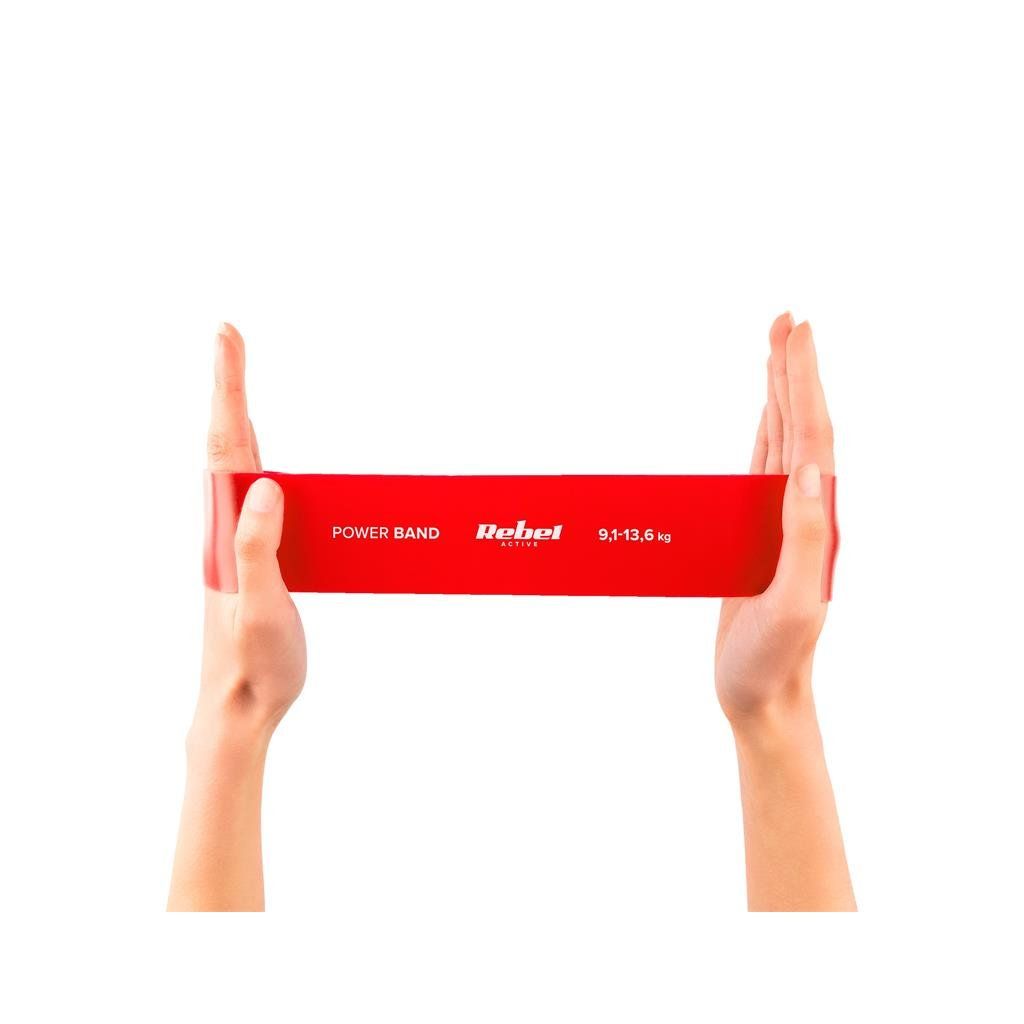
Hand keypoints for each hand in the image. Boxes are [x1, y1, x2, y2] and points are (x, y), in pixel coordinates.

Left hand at [193, 323, 305, 749]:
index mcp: (228, 531)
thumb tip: (264, 483)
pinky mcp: (260, 557)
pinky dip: (263, 461)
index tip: (226, 338)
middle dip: (228, 386)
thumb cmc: (252, 663)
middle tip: (228, 338)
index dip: (228, 389)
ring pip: (242, 465)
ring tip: (235, 378)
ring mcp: (242, 541)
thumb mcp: (258, 607)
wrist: (242, 707)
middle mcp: (229, 527)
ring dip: (239, 418)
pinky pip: (264, 497)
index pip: (225, 446)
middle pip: (229, 442)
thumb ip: (257, 547)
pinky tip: (271, 462)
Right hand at [715, 313, 833, 729]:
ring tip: (772, 352)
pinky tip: (759, 417)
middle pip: (799, 426)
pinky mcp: (751, 536)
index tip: (796, 333)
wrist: (761, 695)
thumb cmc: (777, 659)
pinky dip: (759, 434)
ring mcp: (776, 522)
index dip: (803, 383)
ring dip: (777, 394)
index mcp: (815, 521)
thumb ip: (804, 539)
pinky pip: (756, 472)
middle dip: (792, 371)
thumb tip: (806, 471)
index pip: (811, 437)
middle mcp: (801, 513)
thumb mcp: (796, 603)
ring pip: (779, 442)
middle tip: (784, 320)